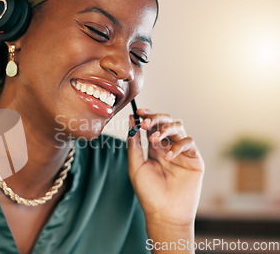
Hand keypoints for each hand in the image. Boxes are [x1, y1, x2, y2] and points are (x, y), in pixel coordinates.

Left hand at [127, 109, 204, 226]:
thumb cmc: (149, 193)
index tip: (138, 112)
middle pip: (166, 122)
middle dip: (156, 119)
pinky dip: (178, 145)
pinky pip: (188, 142)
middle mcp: (168, 148)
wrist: (165, 213)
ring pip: (178, 127)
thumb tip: (131, 121)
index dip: (147, 116)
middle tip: (146, 123)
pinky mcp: (194, 160)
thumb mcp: (135, 166)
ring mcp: (181, 153)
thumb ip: (134, 144)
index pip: (152, 126)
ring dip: (165, 129)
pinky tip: (168, 157)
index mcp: (153, 149)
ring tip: (155, 140)